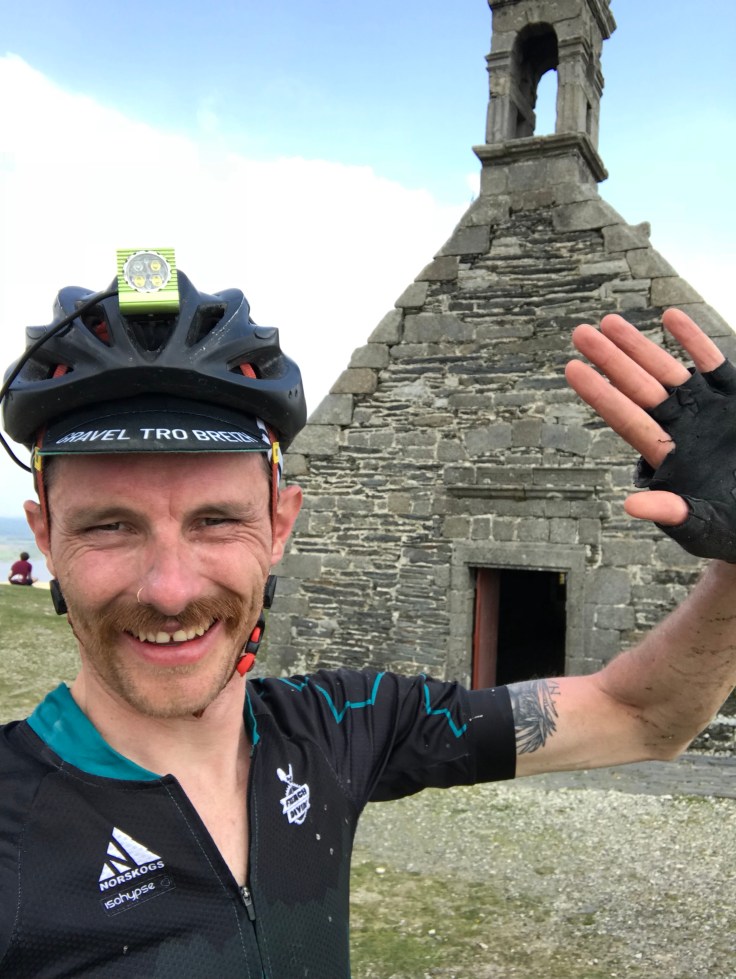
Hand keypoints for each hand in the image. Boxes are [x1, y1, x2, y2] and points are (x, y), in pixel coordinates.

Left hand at [565, 309, 725, 530]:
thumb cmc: (731, 529)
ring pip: (667, 372)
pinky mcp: (734, 399)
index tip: (572, 369)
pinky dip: (693, 341)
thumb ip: (671, 514)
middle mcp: (681, 428)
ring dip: (640, 347)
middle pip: (639, 389)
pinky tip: (671, 316)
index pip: (627, 419)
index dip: (601, 394)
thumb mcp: (702, 527)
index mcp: (667, 457)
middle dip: (611, 360)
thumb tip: (631, 506)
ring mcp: (707, 411)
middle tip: (581, 333)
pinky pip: (713, 364)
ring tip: (610, 322)